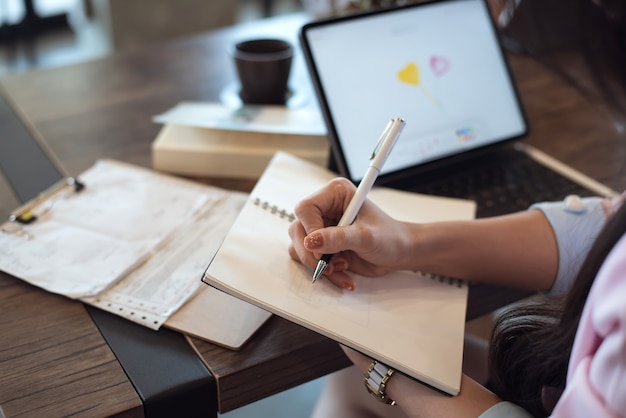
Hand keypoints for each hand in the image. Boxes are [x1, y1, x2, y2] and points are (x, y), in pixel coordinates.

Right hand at [288, 177, 411, 289]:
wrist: (399, 253)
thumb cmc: (390, 237)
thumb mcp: (366, 237)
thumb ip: (339, 238)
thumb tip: (311, 241)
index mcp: (335, 194)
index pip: (305, 208)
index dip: (310, 230)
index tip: (322, 249)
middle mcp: (325, 208)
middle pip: (297, 229)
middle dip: (311, 253)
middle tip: (328, 265)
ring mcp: (322, 227)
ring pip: (299, 246)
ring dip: (318, 264)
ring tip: (341, 266)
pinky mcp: (322, 245)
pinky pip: (309, 259)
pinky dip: (324, 271)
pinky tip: (342, 272)